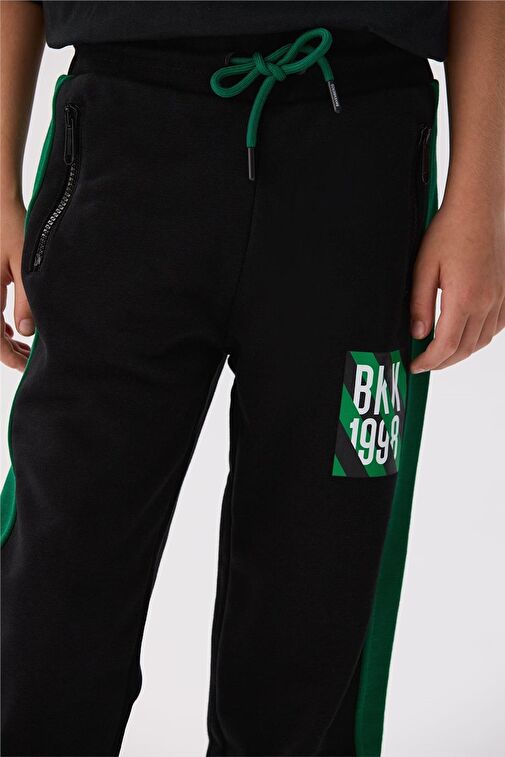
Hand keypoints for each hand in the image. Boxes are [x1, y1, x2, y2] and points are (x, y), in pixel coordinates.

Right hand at [1, 199, 33, 370]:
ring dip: (2, 339)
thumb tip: (28, 333)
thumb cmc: (11, 228)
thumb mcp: (23, 265)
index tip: (26, 366)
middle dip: (7, 351)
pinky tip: (14, 331)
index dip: (8, 356)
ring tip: (24, 349)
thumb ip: (27, 300)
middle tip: (29, 361)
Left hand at [410, 200, 504, 371]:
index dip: (429, 361)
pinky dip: (479, 338)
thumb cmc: (451, 231)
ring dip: (460, 353)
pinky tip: (465, 335)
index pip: (446, 346)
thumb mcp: (423, 267)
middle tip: (424, 363)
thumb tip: (418, 334)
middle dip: (442, 362)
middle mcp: (487, 302)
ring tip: (441, 353)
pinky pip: (495, 327)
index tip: (415, 365)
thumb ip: (420, 305)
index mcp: (464, 298)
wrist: (479, 207)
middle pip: (465, 349)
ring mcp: (500, 298)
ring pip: (482, 341)